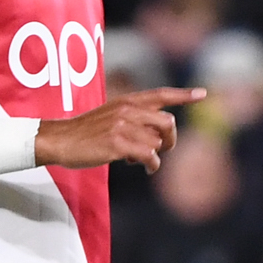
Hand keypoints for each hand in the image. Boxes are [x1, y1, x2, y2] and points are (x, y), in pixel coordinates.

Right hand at [34, 87, 204, 172]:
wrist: (59, 140)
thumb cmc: (83, 133)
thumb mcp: (108, 117)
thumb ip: (131, 119)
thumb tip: (154, 138)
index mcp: (126, 101)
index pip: (160, 94)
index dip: (183, 95)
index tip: (203, 94)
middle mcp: (127, 110)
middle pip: (168, 122)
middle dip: (170, 139)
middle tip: (162, 150)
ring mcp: (122, 126)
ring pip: (157, 141)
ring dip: (155, 155)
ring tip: (140, 160)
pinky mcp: (117, 143)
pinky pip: (149, 155)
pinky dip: (152, 164)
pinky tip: (145, 168)